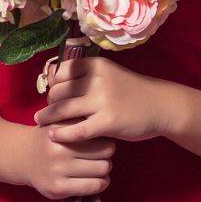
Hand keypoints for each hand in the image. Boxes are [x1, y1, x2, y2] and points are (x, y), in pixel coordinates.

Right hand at [21, 120, 114, 201]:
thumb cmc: (49, 137)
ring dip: (104, 170)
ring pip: (102, 170)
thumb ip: (81, 120)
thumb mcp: (60, 121)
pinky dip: (100, 184)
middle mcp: (58, 151)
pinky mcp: (57, 188)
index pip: (100, 134)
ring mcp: (57, 171)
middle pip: (105, 152)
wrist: (22, 156)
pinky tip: (95, 179)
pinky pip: (92, 187)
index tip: (100, 142)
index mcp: (61, 131)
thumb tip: (108, 125)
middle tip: (100, 156)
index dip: (104, 138)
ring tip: (98, 167)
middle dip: (106, 155)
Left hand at [34, 54, 165, 145]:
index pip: (62, 71)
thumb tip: (56, 78)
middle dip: (50, 101)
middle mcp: (97, 80)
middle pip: (58, 90)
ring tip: (40, 121)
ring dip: (48, 116)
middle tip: (47, 109)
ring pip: (63, 109)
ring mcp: (103, 101)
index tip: (52, 92)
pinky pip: (77, 130)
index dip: (53, 82)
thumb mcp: (111, 74)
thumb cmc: (133, 92)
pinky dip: (62, 133)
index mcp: (97, 66)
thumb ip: (88, 76)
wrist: (160, 106)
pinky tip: (54, 135)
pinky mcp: (107, 122)